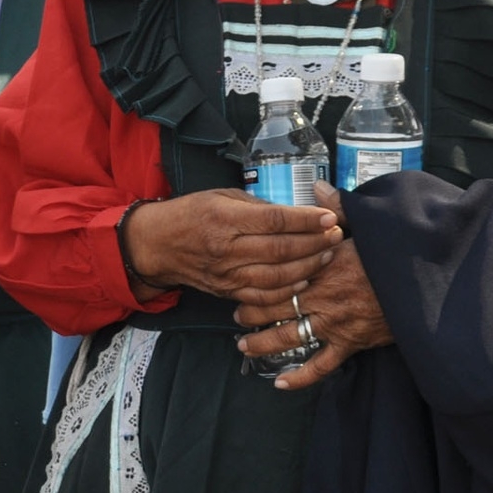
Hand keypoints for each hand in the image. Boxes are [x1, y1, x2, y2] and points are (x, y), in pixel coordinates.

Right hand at [118, 188, 340, 306]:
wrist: (156, 245)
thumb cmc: (190, 214)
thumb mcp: (221, 196)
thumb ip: (258, 206)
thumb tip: (296, 213)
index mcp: (223, 218)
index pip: (274, 220)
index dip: (305, 220)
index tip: (329, 216)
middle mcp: (226, 249)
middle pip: (281, 250)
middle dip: (315, 243)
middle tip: (337, 235)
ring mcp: (226, 274)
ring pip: (276, 276)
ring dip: (308, 267)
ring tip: (327, 255)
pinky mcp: (227, 291)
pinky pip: (263, 296)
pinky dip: (287, 290)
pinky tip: (305, 279)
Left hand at [233, 183, 392, 389]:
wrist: (430, 284)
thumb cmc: (398, 253)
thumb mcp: (368, 225)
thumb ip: (338, 209)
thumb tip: (318, 186)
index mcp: (323, 264)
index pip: (279, 273)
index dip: (257, 280)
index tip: (242, 279)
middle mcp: (323, 294)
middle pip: (275, 305)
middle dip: (251, 312)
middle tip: (237, 314)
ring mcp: (335, 322)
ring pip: (288, 336)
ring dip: (263, 343)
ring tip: (245, 346)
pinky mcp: (350, 344)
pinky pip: (321, 366)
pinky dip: (300, 377)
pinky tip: (281, 383)